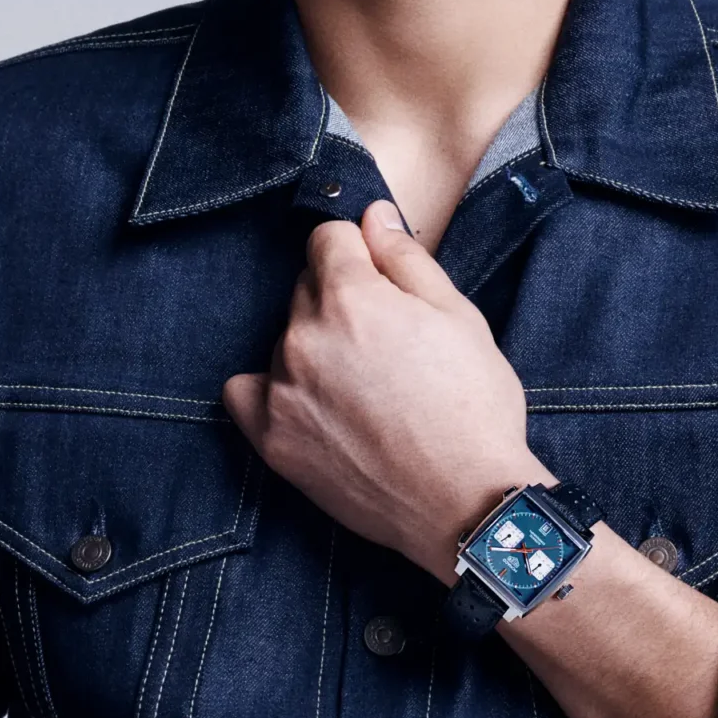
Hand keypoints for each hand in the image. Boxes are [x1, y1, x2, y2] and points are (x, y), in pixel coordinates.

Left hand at [224, 202, 537, 577]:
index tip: (381, 282)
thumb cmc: (473, 409)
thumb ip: (405, 259)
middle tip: (386, 344)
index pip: (328, 238)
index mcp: (349, 296)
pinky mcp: (272, 439)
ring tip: (364, 388)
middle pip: (305, 289)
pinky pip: (244, 392)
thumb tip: (373, 215)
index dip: (360, 254)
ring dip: (314, 348)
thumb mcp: (458, 317)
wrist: (465, 502)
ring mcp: (282, 390)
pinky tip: (309, 402)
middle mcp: (303, 336)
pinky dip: (270, 389)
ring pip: (285, 340)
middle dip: (339, 300)